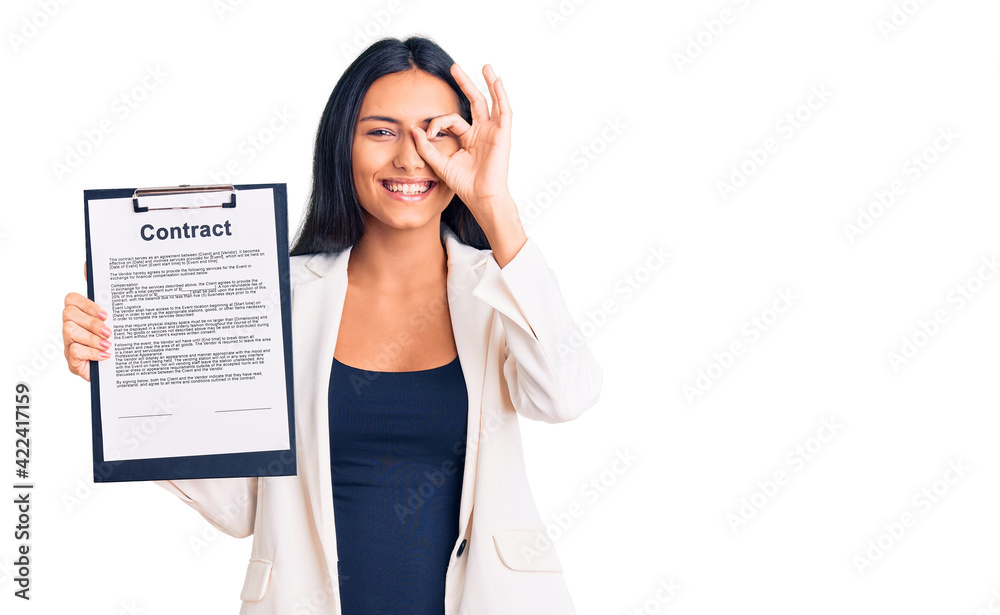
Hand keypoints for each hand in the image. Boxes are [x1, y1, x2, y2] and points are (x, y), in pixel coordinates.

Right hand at [63, 262, 111, 381]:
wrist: (123, 369)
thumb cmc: (118, 341)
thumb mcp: (119, 317)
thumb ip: (108, 294)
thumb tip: (89, 264)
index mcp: (83, 314)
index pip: (72, 299)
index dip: (87, 304)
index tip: (106, 314)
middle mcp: (72, 327)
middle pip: (68, 313)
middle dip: (91, 322)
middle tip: (109, 331)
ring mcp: (70, 344)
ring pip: (69, 331)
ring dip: (92, 338)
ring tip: (108, 344)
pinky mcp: (73, 361)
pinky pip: (74, 351)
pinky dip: (92, 353)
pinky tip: (105, 355)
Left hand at [412, 63, 512, 217]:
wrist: (481, 197)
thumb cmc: (464, 185)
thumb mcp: (440, 164)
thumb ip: (426, 148)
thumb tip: (413, 129)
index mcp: (468, 139)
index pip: (451, 120)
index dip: (437, 123)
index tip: (427, 132)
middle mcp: (481, 132)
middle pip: (474, 101)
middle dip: (465, 83)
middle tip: (454, 67)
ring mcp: (493, 132)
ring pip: (491, 102)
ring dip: (488, 83)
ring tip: (485, 66)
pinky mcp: (502, 134)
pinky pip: (503, 111)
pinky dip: (501, 95)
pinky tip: (496, 81)